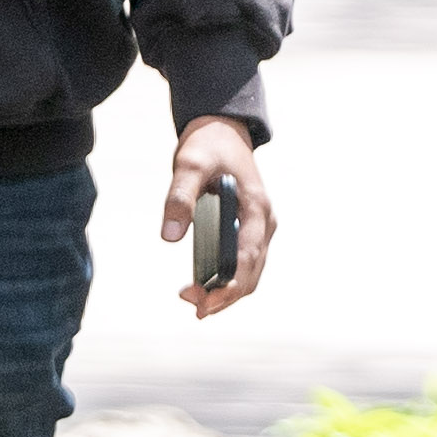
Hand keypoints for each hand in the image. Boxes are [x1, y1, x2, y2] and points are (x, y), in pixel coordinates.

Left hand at [160, 118, 273, 318]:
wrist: (222, 128)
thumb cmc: (208, 144)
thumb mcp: (189, 164)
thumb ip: (179, 198)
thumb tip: (170, 238)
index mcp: (256, 208)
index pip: (247, 260)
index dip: (227, 287)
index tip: (202, 303)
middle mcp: (265, 222)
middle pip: (252, 274)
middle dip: (225, 297)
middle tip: (193, 308)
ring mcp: (261, 226)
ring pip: (251, 272)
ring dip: (228, 292)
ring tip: (196, 302)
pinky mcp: (251, 228)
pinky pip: (245, 262)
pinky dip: (229, 280)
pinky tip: (206, 285)